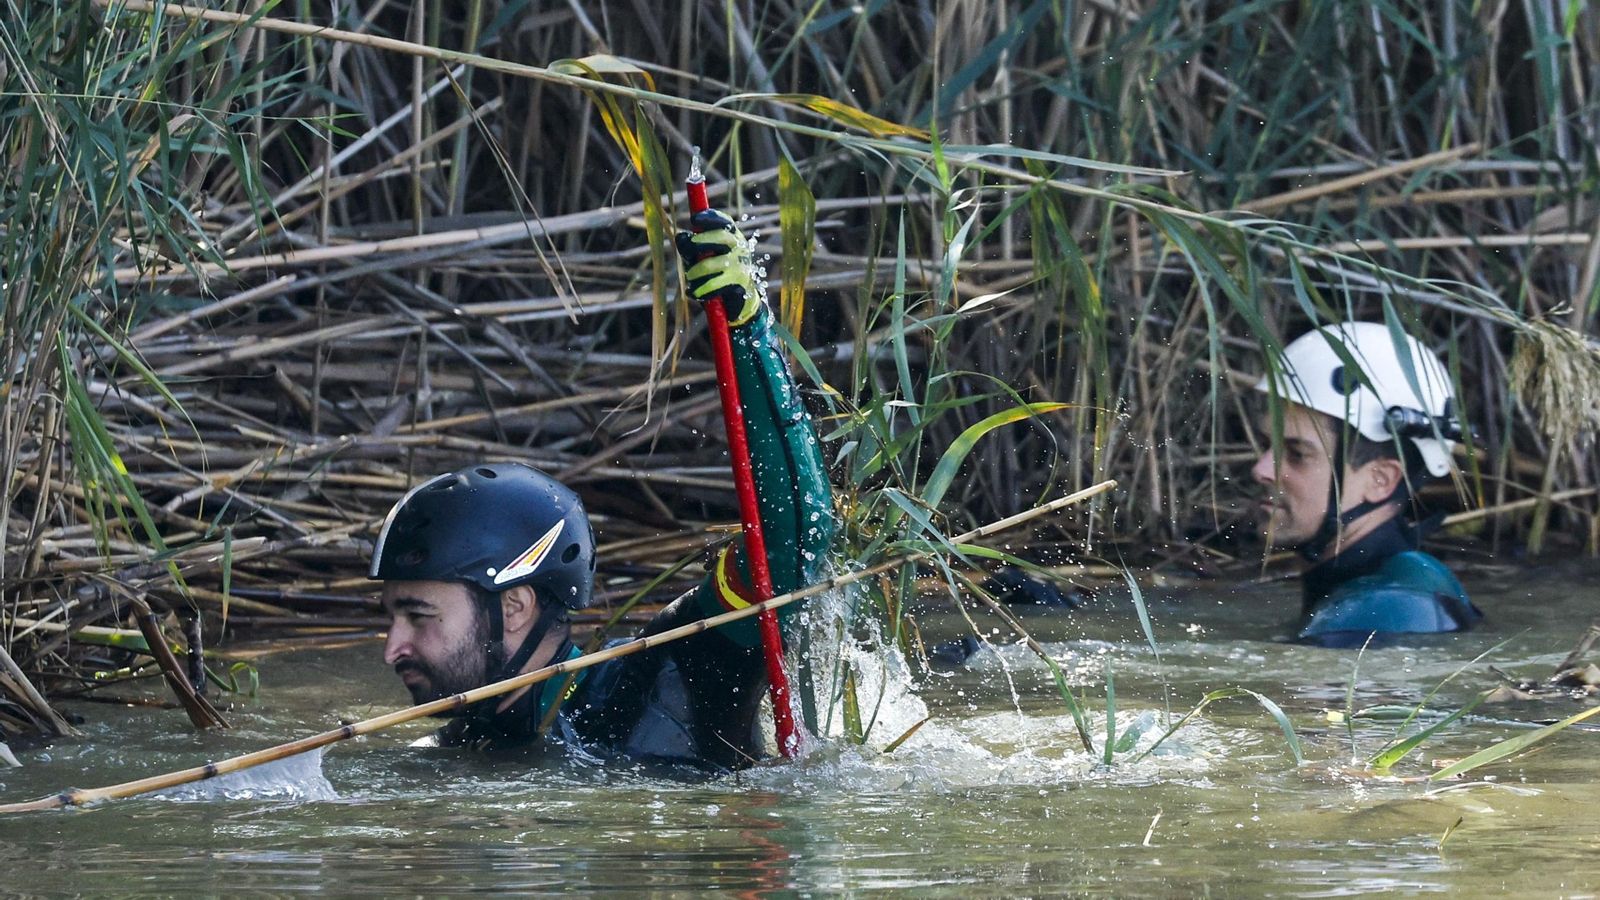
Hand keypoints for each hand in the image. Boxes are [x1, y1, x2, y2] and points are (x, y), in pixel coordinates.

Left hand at [675, 209, 762, 326]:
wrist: (741, 301)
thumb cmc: (717, 274)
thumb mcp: (703, 258)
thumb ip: (692, 247)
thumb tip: (680, 236)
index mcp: (733, 237)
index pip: (724, 222)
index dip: (710, 218)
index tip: (694, 219)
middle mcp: (740, 248)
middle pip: (719, 237)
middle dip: (698, 243)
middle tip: (687, 251)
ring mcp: (741, 266)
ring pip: (710, 264)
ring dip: (694, 272)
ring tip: (690, 278)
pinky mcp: (739, 285)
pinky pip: (713, 285)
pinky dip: (699, 290)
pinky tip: (693, 293)